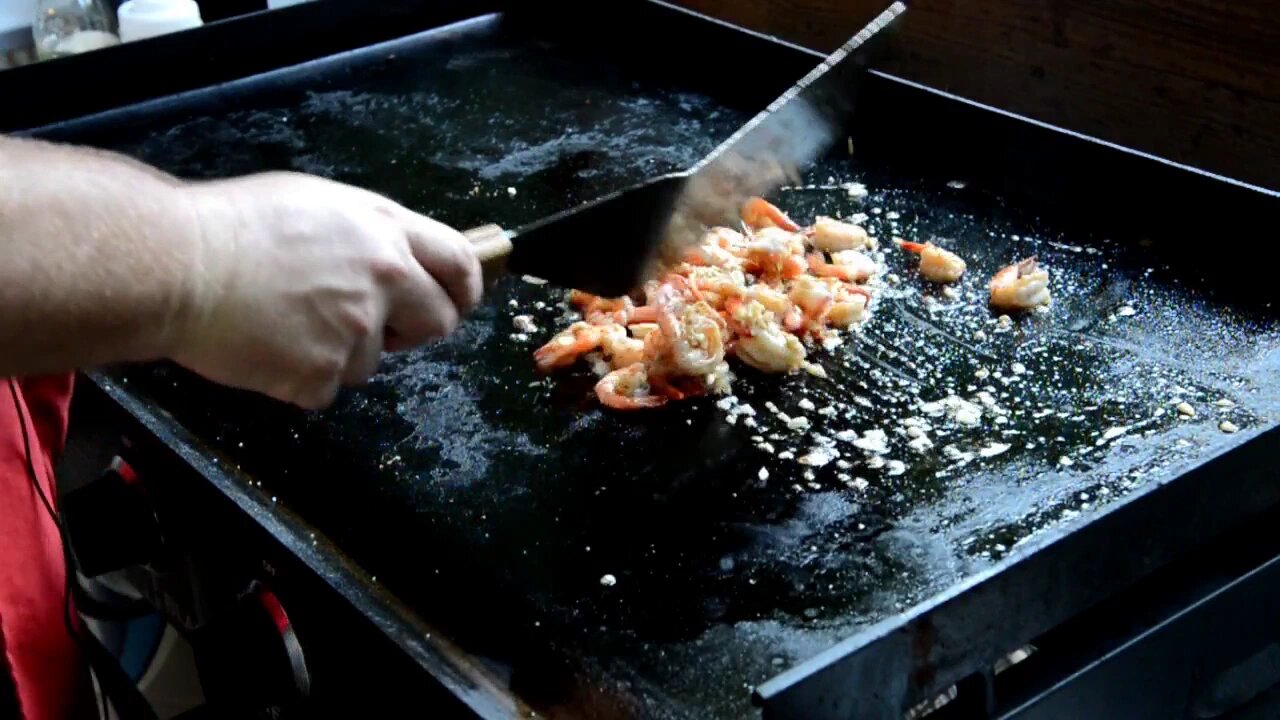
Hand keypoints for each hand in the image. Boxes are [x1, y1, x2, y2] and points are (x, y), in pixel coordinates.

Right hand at [169, 171, 481, 409]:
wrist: (176, 266)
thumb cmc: (234, 227)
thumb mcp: (319, 204)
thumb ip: (371, 233)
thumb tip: (401, 259)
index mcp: (384, 231)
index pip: (460, 262)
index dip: (465, 287)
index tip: (459, 299)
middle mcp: (383, 280)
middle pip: (438, 322)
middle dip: (414, 329)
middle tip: (373, 325)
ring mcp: (355, 331)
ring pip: (372, 360)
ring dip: (340, 350)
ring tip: (287, 318)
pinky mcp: (322, 374)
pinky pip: (327, 386)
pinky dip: (300, 375)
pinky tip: (268, 343)